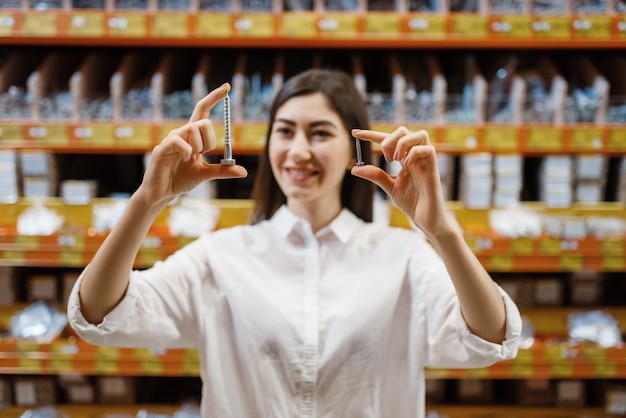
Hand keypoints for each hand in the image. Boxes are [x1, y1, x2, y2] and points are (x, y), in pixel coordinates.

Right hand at [137, 83, 247, 207]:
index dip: (214, 98)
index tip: (227, 87)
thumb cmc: (181, 179)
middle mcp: (182, 133)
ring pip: (193, 129)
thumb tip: (243, 172)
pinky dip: (187, 151)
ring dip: (198, 147)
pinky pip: (179, 141)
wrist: (163, 193)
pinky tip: (184, 160)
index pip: (203, 110)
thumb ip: (223, 170)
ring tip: (190, 159)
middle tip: (203, 155)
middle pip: (203, 122)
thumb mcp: (206, 174)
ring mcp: (171, 139)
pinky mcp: (162, 148)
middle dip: (210, 141)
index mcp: (192, 136)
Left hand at [351, 127, 453, 238]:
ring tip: (395, 160)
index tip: (355, 134)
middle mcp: (415, 156)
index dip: (371, 135)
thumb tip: (354, 169)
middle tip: (386, 159)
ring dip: (402, 143)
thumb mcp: (389, 186)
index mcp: (404, 158)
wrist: (425, 219)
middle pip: (404, 130)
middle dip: (389, 140)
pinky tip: (405, 164)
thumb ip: (375, 175)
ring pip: (420, 134)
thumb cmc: (411, 202)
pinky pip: (428, 149)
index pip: (388, 139)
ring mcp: (425, 161)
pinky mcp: (433, 169)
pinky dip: (414, 153)